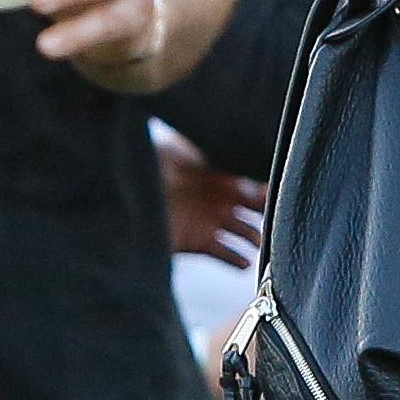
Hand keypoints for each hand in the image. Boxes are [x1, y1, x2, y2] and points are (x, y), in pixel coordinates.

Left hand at [156, 133, 266, 264]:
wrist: (122, 197)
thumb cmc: (150, 164)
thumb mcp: (182, 149)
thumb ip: (214, 148)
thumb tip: (243, 137)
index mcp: (218, 172)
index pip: (252, 181)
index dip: (267, 188)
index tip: (278, 193)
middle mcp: (218, 197)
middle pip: (255, 208)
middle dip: (268, 213)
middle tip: (276, 218)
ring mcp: (210, 220)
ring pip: (246, 232)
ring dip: (256, 238)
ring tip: (260, 242)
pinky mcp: (199, 242)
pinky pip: (226, 254)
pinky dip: (237, 259)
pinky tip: (244, 261)